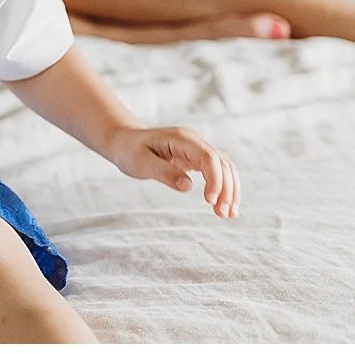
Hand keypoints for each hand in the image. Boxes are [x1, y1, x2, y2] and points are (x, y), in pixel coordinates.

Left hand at [106, 126, 239, 218]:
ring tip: (228, 215)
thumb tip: (188, 186)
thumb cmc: (130, 151)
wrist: (124, 142)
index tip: (209, 202)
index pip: (208, 157)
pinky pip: (218, 171)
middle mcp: (193, 141)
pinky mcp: (196, 158)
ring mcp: (196, 148)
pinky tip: (226, 206)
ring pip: (225, 167)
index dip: (215, 180)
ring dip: (230, 190)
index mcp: (180, 138)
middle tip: (222, 214)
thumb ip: (164, 172)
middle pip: (221, 163)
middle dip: (226, 189)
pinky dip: (225, 188)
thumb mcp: (141, 162)